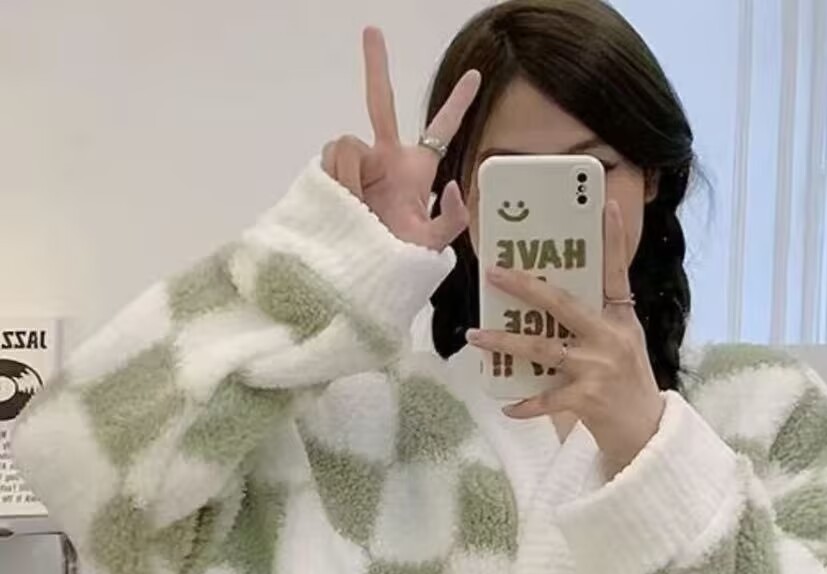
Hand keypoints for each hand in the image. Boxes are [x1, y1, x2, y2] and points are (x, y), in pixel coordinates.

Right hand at [320, 27, 479, 250]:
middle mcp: (385, 157)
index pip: (442, 131)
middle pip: (381, 102)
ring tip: (359, 207)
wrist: (362, 271)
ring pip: (348, 143)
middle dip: (376, 65)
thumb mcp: (433, 245)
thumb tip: (451, 184)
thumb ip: (452, 219)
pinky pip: (332, 157)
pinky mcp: (332, 170)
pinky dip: (337, 179)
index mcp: (415, 169)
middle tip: (372, 29)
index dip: (458, 104)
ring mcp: (358, 161)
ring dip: (353, 174)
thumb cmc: (398, 259)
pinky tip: (343, 201)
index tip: (475, 77)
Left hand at [467, 201, 665, 475]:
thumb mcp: (622, 344)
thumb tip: (550, 301)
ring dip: (504, 342)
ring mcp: (598, 368)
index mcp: (621, 319)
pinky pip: (546, 399)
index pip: (616, 272)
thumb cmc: (628, 385)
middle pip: (562, 304)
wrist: (646, 432)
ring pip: (542, 348)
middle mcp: (610, 338)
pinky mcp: (587, 399)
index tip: (606, 205)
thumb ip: (595, 322)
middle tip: (493, 272)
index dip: (612, 239)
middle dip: (524, 286)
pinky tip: (506, 405)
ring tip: (475, 335)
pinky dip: (526, 404)